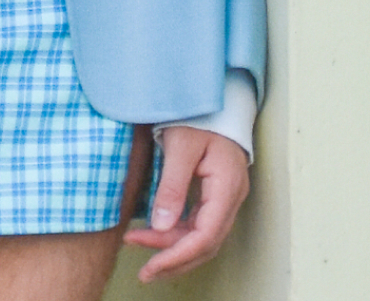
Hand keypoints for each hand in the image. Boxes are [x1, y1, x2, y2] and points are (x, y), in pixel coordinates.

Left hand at [124, 126, 248, 281]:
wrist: (212, 98)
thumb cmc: (198, 116)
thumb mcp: (180, 147)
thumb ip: (171, 186)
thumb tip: (161, 225)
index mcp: (226, 186)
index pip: (206, 236)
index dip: (178, 256)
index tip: (152, 266)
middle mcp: (231, 197)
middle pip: (206, 243)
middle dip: (174, 260)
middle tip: (143, 272)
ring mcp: (225, 197)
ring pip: (202, 237)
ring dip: (173, 248)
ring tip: (138, 246)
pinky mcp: (214, 195)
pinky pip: (198, 224)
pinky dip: (177, 234)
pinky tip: (153, 234)